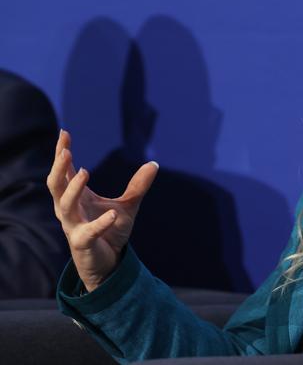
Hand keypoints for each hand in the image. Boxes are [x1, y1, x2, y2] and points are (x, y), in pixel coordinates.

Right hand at [47, 130, 157, 291]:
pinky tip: (112, 214)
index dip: (62, 152)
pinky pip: (87, 233)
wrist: (108, 263)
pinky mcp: (83, 244)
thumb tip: (154, 164)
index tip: (65, 132)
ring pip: (64, 206)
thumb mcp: (127, 205)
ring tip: (84, 171)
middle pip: (55, 185)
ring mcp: (73, 227)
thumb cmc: (111, 231)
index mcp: (77, 197)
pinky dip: (100, 223)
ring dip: (73, 189)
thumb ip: (138, 185)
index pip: (65, 171)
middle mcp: (70, 210)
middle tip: (66, 150)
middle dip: (58, 167)